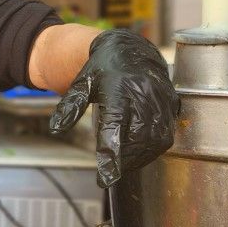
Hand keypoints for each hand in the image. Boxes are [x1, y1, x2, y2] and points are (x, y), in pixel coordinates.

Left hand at [49, 29, 178, 187]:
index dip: (110, 155)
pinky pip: (166, 134)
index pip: (114, 127)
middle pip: (136, 139)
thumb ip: (69, 106)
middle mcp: (143, 94)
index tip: (105, 177)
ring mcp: (160, 99)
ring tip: (123, 163)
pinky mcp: (171, 104)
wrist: (131, 49)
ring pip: (154, 140)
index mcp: (118, 89)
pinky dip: (152, 149)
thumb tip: (56, 128)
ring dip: (139, 158)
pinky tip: (139, 152)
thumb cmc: (102, 69)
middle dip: (124, 160)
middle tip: (111, 170)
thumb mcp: (81, 84)